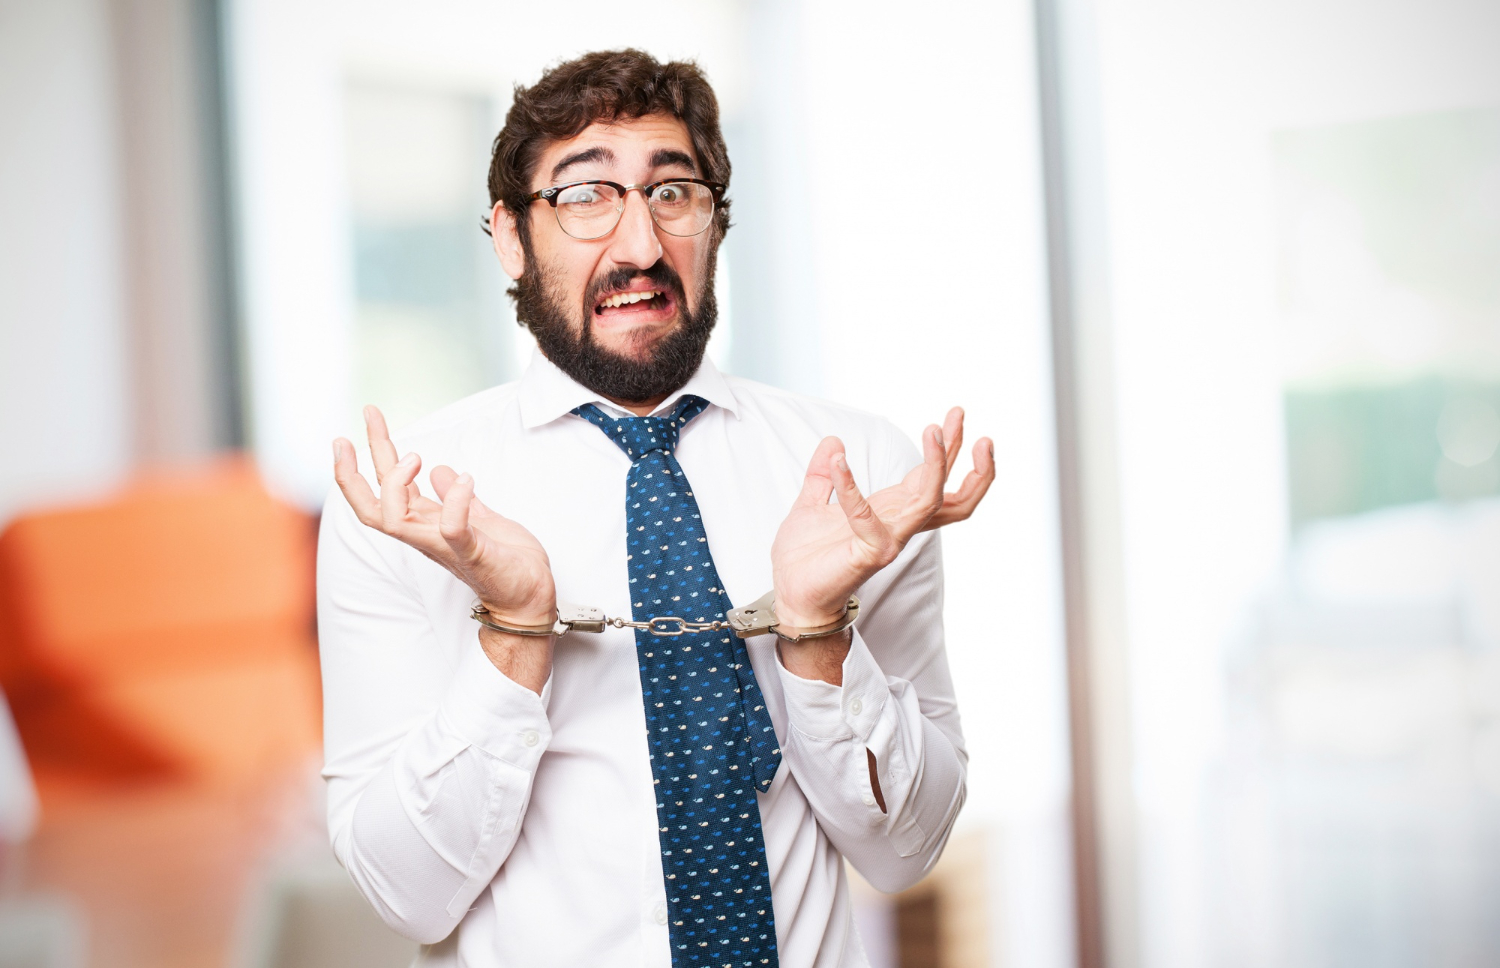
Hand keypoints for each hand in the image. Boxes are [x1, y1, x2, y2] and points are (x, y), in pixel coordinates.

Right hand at [332, 406, 556, 628]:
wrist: (532, 596)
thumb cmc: (507, 562)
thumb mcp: (480, 518)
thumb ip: (457, 499)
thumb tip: (441, 471)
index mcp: (427, 523)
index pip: (385, 488)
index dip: (372, 455)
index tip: (369, 420)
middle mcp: (426, 535)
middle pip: (373, 505)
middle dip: (353, 471)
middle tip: (347, 436)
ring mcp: (445, 546)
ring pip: (393, 521)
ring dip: (396, 484)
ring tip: (415, 456)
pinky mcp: (472, 555)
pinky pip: (453, 531)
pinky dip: (455, 504)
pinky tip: (465, 478)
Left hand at [771, 408, 994, 628]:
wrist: (790, 593)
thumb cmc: (806, 558)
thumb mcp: (811, 503)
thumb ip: (822, 474)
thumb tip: (833, 441)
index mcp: (892, 512)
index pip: (935, 481)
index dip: (951, 449)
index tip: (954, 415)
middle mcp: (900, 525)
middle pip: (956, 498)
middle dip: (972, 463)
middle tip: (964, 422)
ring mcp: (890, 540)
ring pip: (930, 501)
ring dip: (936, 464)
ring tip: (932, 431)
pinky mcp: (870, 553)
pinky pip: (867, 516)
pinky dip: (850, 488)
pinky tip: (837, 462)